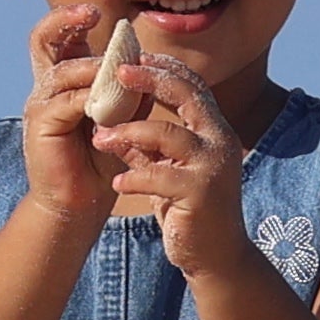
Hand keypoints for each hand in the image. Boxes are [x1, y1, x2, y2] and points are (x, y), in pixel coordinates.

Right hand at [18, 3, 118, 229]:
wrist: (80, 202)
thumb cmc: (102, 160)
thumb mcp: (123, 119)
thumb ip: (131, 92)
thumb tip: (148, 64)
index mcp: (64, 80)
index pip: (61, 37)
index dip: (73, 19)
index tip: (97, 12)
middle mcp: (47, 87)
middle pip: (43, 38)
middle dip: (65, 20)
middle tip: (91, 13)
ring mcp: (40, 104)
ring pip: (64, 71)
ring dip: (94, 69)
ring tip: (120, 72)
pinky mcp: (42, 124)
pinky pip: (67, 101)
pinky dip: (91, 99)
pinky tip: (110, 104)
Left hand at [93, 55, 254, 280]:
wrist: (217, 260)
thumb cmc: (190, 214)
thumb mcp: (165, 174)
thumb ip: (146, 150)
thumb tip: (113, 127)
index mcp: (213, 132)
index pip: (191, 86)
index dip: (162, 68)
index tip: (130, 59)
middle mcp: (219, 142)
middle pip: (186, 94)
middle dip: (150, 79)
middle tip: (116, 72)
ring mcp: (213, 166)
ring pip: (168, 133)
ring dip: (129, 132)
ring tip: (100, 139)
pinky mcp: (201, 193)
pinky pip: (159, 175)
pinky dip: (133, 178)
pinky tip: (117, 185)